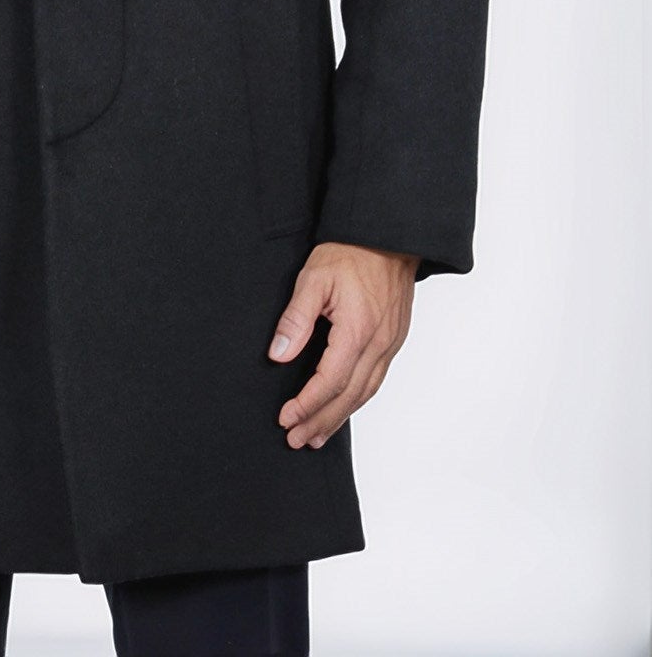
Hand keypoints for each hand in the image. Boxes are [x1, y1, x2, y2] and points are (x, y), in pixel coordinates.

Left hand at [268, 241, 419, 448]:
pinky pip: (377, 379)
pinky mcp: (395, 339)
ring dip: (340, 417)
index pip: (330, 382)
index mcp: (357, 331)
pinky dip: (358, 399)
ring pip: (366, 392)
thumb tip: (279, 356)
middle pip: (349, 396)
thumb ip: (296, 319)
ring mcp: (391, 343)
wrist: (388, 235)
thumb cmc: (350, 252)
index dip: (307, 405)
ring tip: (317, 436)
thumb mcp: (313, 278)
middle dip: (321, 422)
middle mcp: (379, 344)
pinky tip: (344, 406)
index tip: (286, 419)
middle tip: (297, 440)